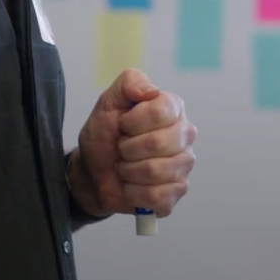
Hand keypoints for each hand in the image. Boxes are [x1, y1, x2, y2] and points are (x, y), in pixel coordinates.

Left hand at [70, 69, 196, 218]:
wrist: (93, 171)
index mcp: (173, 108)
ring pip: (155, 172)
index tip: (122, 125)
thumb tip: (151, 91)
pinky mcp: (177, 192)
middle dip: (127, 149)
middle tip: (122, 148)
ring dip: (128, 172)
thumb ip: (129, 83)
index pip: (162, 111)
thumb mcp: (109, 102)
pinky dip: (134, 193)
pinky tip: (132, 186)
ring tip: (125, 167)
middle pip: (158, 143)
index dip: (133, 121)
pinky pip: (157, 196)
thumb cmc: (105, 135)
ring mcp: (184, 165)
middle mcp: (185, 135)